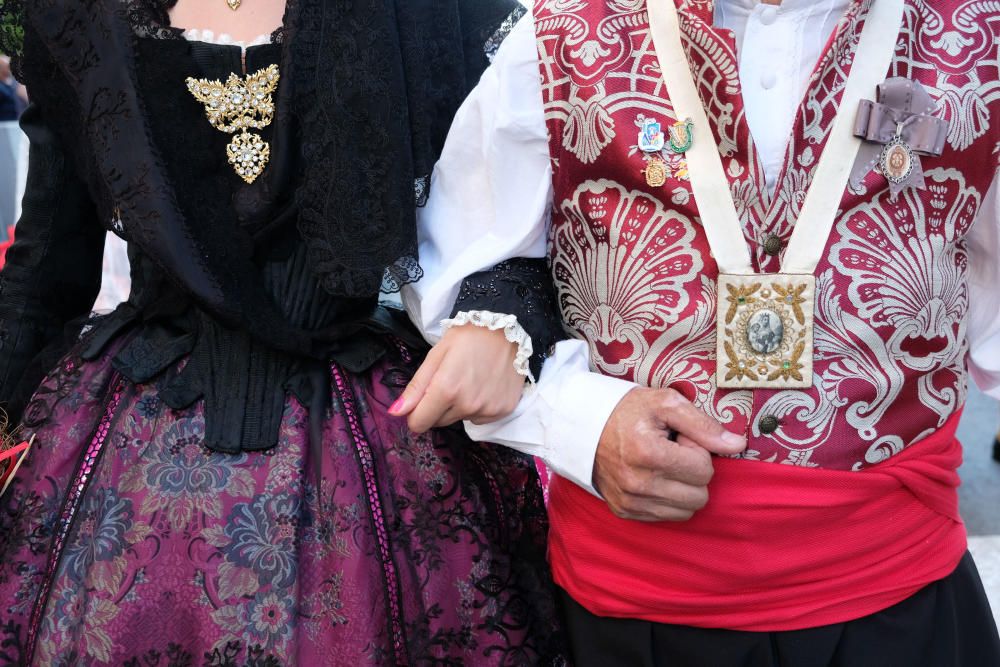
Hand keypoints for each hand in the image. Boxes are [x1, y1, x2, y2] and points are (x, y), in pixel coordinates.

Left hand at [390, 324, 524, 432]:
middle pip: (439, 422)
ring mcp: (488, 410)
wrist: (506, 330)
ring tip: (470, 380)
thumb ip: (416, 387)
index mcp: (446, 390)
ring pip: (460, 419)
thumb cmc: (468, 338)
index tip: (422, 400)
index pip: (420, 423)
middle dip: (438, 407)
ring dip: (459, 406)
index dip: (416, 413)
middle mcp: (468, 405)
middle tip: (450, 381)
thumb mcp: (436, 355)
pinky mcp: (503, 410)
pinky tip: (484, 386)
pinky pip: (480, 418)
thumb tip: (396, 412)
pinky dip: (478, 406)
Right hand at [594, 387, 746, 521]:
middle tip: (672, 451)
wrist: (583, 428)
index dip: (696, 450)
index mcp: (648, 454)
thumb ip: (704, 425)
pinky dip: (667, 499)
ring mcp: (630, 501)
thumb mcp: (666, 403)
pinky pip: (666, 517)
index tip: (677, 437)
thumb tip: (737, 445)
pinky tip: (652, 476)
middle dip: (693, 472)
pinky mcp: (624, 511)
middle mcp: (638, 483)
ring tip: (662, 464)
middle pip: (699, 496)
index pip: (704, 471)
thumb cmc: (628, 411)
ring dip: (682, 488)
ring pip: (686, 511)